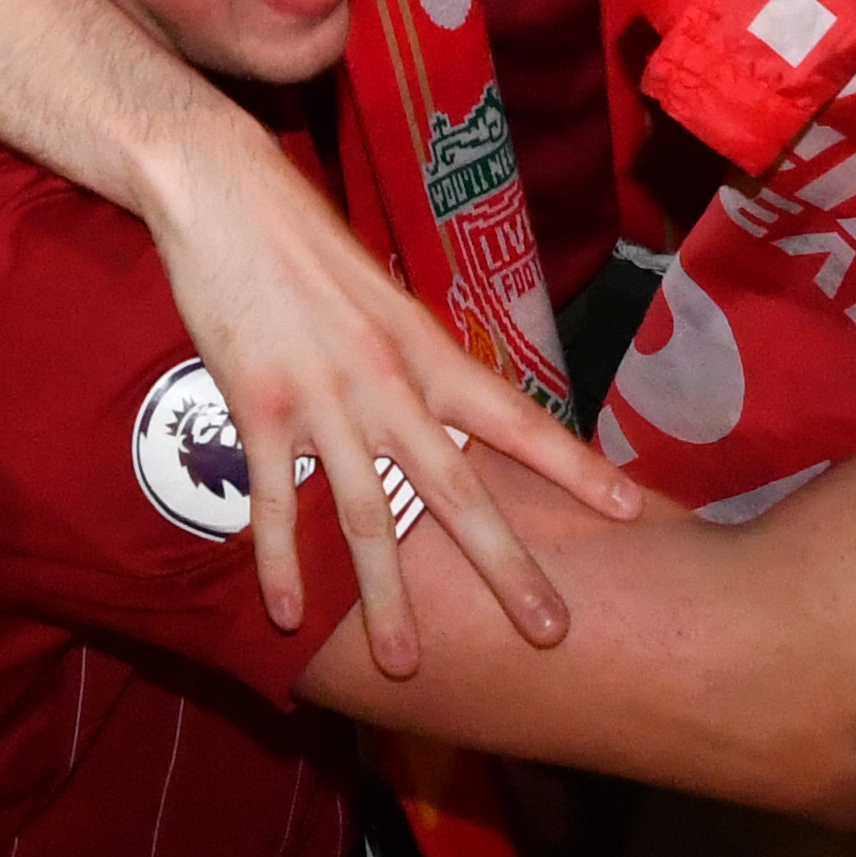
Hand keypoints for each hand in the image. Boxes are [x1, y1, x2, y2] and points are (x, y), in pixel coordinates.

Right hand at [140, 118, 636, 672]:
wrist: (227, 190)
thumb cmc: (306, 240)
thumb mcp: (384, 296)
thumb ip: (416, 358)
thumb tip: (452, 407)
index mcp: (427, 349)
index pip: (516, 418)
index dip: (573, 466)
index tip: (628, 510)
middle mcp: (387, 380)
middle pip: (456, 490)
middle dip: (507, 566)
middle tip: (551, 632)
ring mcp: (323, 398)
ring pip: (366, 516)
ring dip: (388, 598)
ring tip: (408, 666)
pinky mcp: (257, 405)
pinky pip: (274, 501)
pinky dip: (281, 562)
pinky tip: (288, 615)